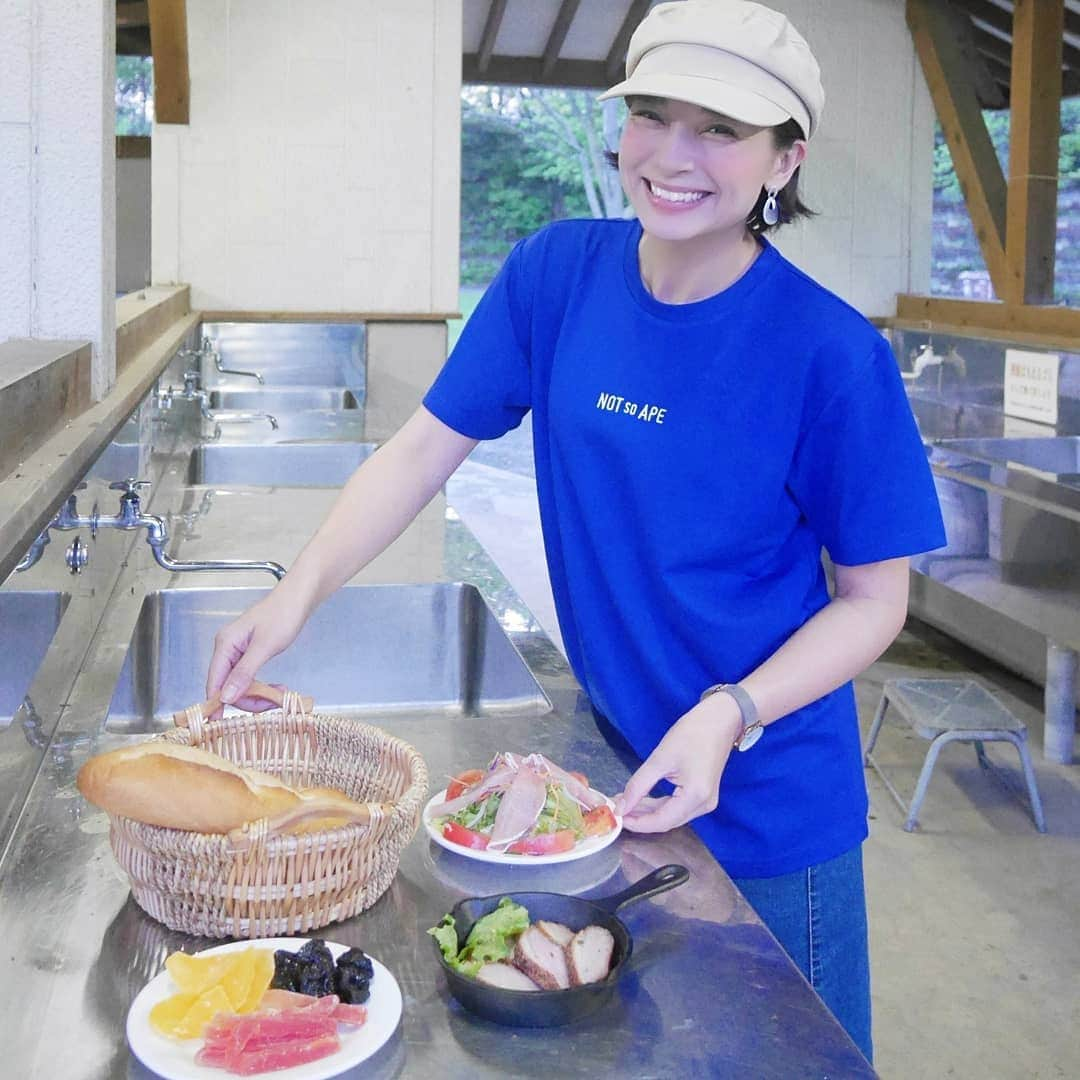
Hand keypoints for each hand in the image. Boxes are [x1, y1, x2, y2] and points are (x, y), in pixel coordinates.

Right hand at [206, 589, 308, 711]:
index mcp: (225, 644)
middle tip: (272, 703)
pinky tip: (275, 689)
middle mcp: (227, 648)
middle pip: (227, 686)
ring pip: (239, 684)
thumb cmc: (284, 615)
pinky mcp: (249, 653)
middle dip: (248, 698)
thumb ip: (244, 672)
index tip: (222, 724)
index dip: (218, 704)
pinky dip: (261, 686)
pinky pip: (248, 677)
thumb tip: (226, 696)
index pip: (214, 682)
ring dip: (257, 694)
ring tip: (279, 694)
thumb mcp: (265, 646)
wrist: (299, 597)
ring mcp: (238, 651)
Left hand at [614, 695, 742, 832]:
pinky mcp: (702, 795)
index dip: (636, 823)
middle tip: (616, 807)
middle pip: (666, 821)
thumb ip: (638, 785)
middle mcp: (703, 805)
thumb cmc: (692, 734)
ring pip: (671, 816)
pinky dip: (659, 805)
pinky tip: (641, 798)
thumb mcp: (660, 759)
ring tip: (624, 802)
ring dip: (648, 811)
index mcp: (695, 797)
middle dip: (640, 817)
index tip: (615, 816)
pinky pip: (677, 807)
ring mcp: (705, 802)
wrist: (719, 720)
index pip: (661, 821)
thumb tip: (621, 806)